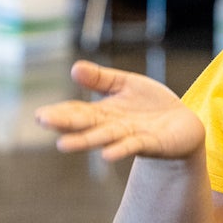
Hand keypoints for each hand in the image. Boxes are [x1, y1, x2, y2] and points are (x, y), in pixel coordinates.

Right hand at [35, 60, 204, 160]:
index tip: (39, 114)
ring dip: (85, 141)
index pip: (78, 111)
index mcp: (104, 112)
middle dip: (66, 124)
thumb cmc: (151, 105)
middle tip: (43, 121)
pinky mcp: (151, 143)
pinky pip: (133, 146)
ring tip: (63, 145)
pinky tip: (106, 155)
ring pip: (105, 137)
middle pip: (86, 124)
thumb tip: (74, 68)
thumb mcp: (126, 84)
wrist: (182, 124)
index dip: (60, 112)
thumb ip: (101, 79)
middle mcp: (113, 126)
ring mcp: (130, 136)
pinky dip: (120, 149)